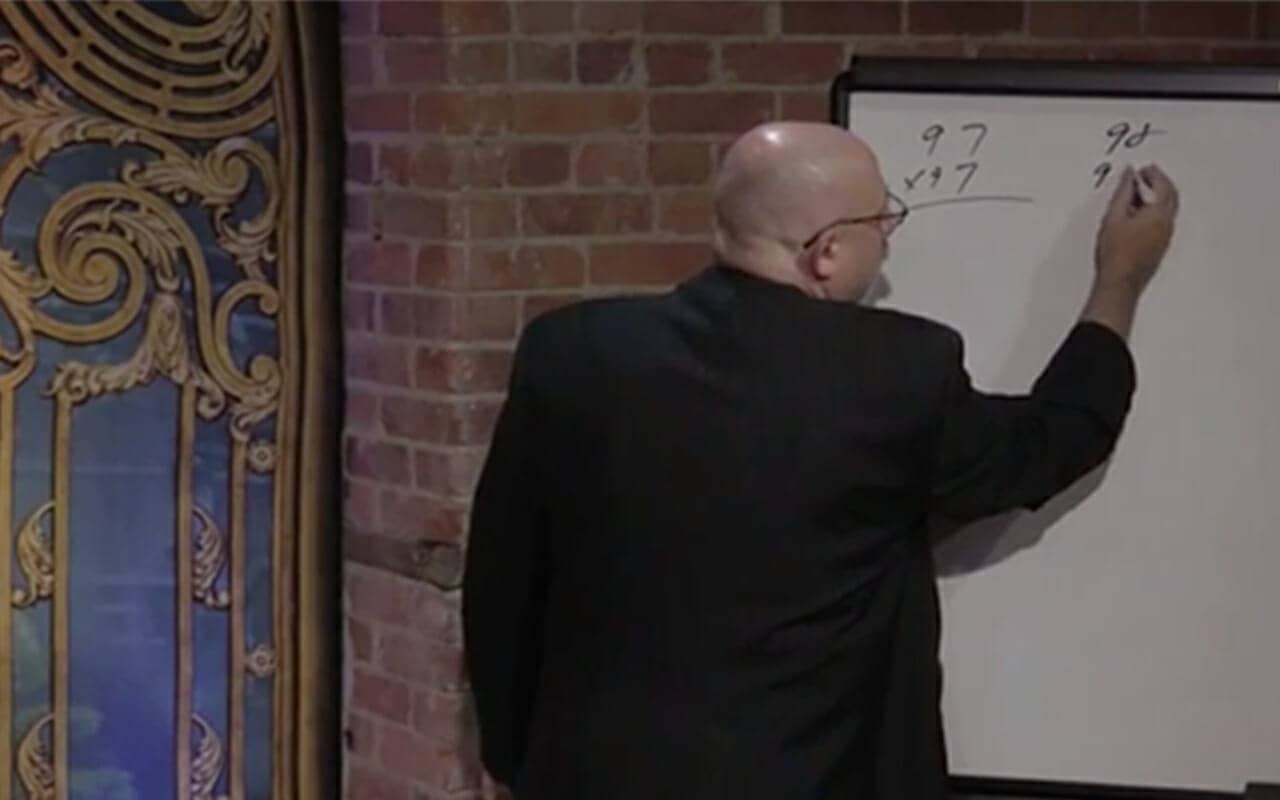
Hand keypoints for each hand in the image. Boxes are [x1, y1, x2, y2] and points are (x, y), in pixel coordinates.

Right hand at [1094, 164, 1178, 292]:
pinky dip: (1153, 212)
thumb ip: (1123, 192)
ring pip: (1166, 211)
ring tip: (1137, 194)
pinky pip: (1161, 223)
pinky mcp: (1159, 248)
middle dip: (1159, 184)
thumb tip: (1129, 175)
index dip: (1154, 174)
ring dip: (1155, 198)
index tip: (1145, 168)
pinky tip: (1136, 215)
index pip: (1164, 187)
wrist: (1119, 283)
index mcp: (1160, 215)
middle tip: (1146, 176)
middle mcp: (1167, 225)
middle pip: (1170, 198)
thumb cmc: (1116, 254)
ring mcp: (1165, 238)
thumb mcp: (1113, 216)